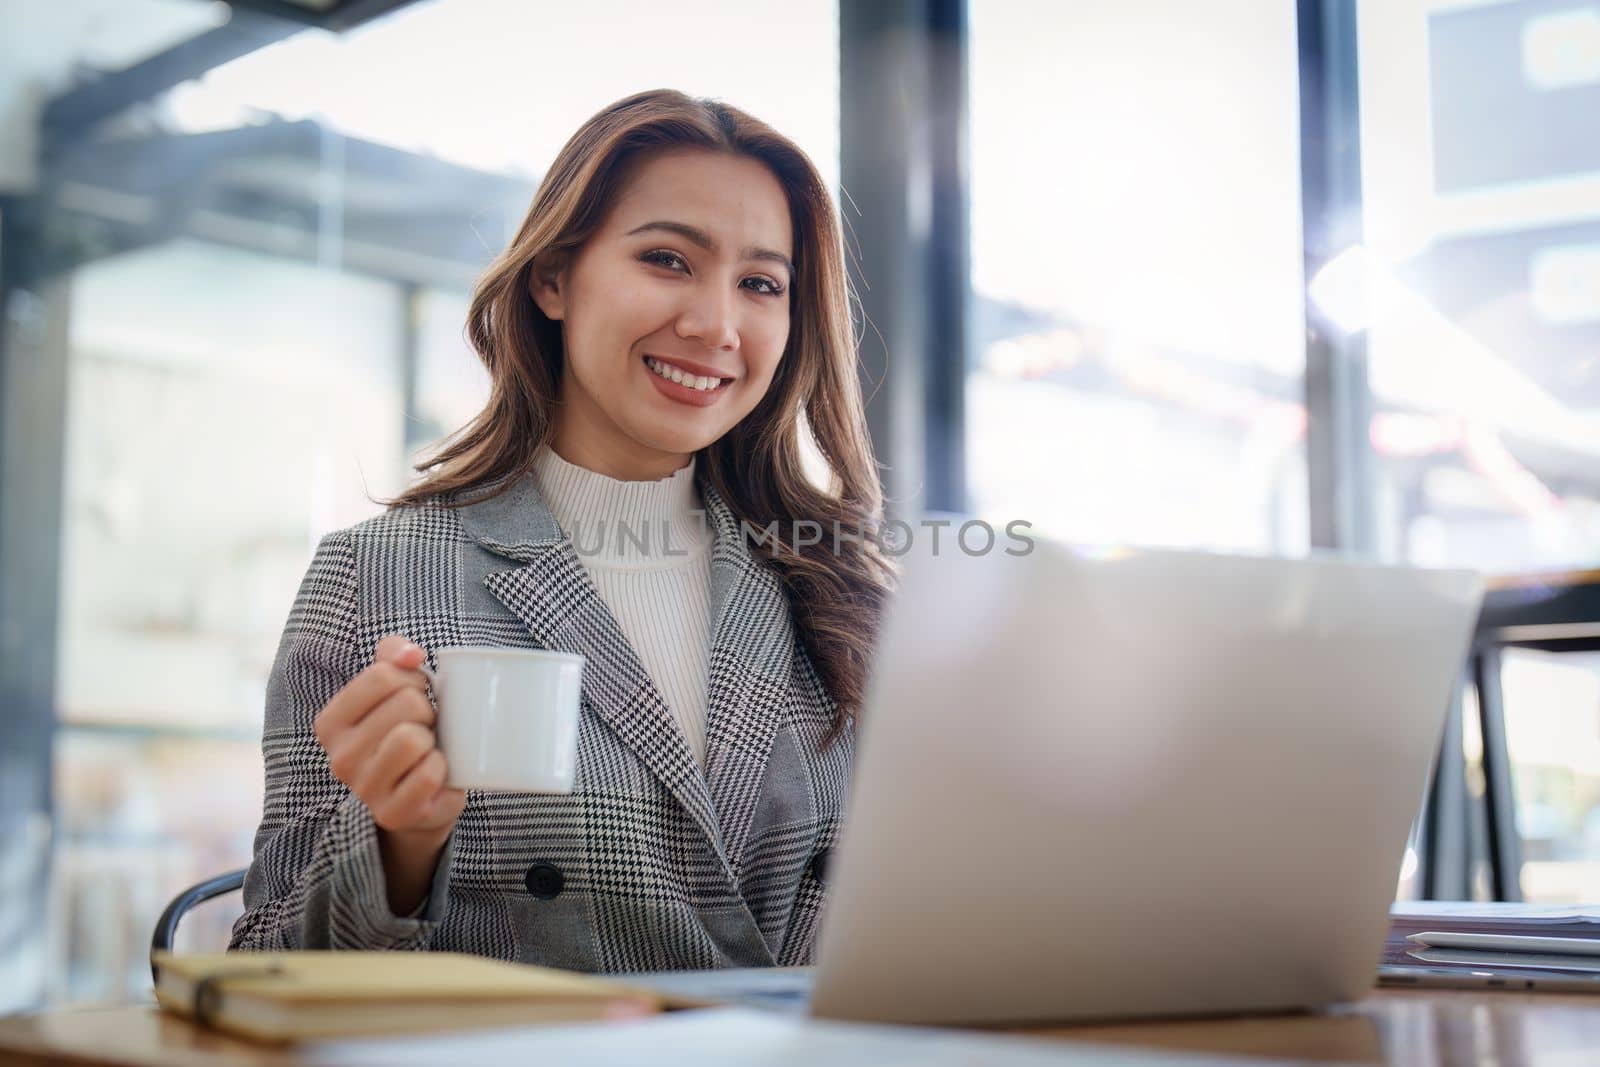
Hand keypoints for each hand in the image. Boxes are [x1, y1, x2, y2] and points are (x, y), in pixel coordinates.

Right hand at [313, 634, 465, 912]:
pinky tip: (435, 773)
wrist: (419, 797)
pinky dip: (443, 769)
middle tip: (425, 727)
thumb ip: (393, 654)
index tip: (416, 694)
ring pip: (413, 739)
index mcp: (331, 722)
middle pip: (405, 703)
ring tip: (427, 749)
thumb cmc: (406, 731)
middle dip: (427, 710)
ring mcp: (365, 789)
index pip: (381, 675)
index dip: (413, 678)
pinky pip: (429, 775)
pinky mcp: (394, 813)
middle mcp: (340, 758)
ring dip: (434, 740)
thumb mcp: (394, 688)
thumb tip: (411, 654)